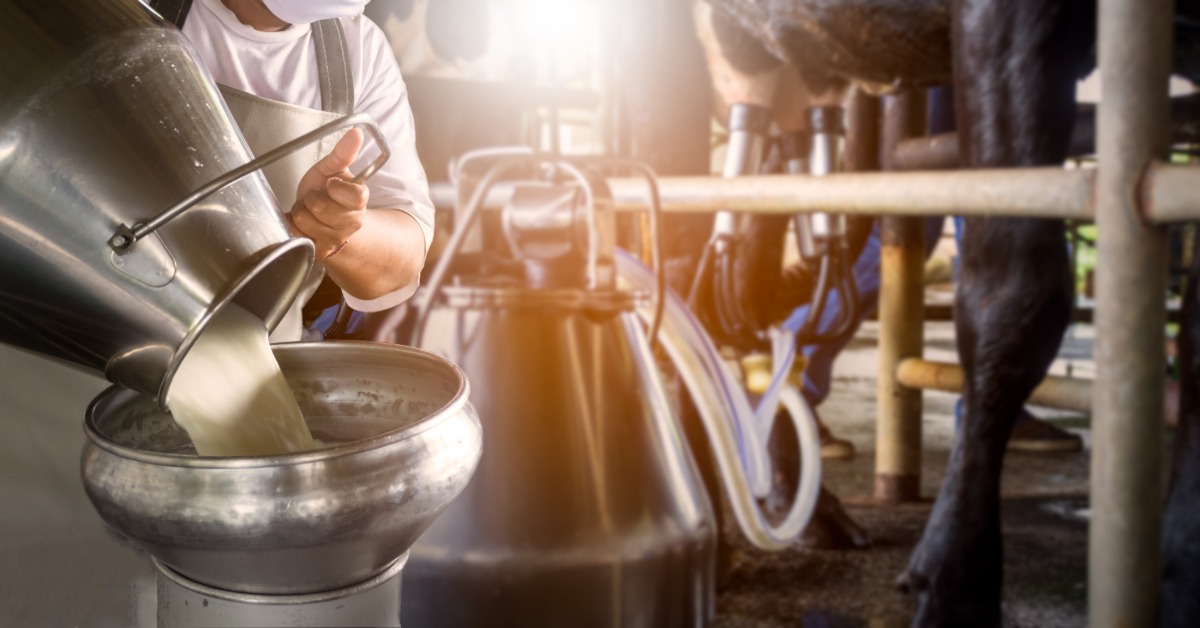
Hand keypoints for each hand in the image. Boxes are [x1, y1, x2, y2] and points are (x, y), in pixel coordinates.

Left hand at [287, 128, 369, 259]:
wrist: (322, 220)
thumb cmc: (327, 192)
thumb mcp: (333, 170)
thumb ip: (343, 152)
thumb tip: (356, 133)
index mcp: (360, 200)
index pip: (351, 195)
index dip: (334, 187)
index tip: (331, 185)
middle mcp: (352, 223)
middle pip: (320, 207)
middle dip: (311, 198)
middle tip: (316, 198)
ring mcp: (336, 238)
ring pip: (305, 220)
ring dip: (301, 212)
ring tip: (309, 210)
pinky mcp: (320, 250)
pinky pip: (296, 233)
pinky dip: (293, 225)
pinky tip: (302, 223)